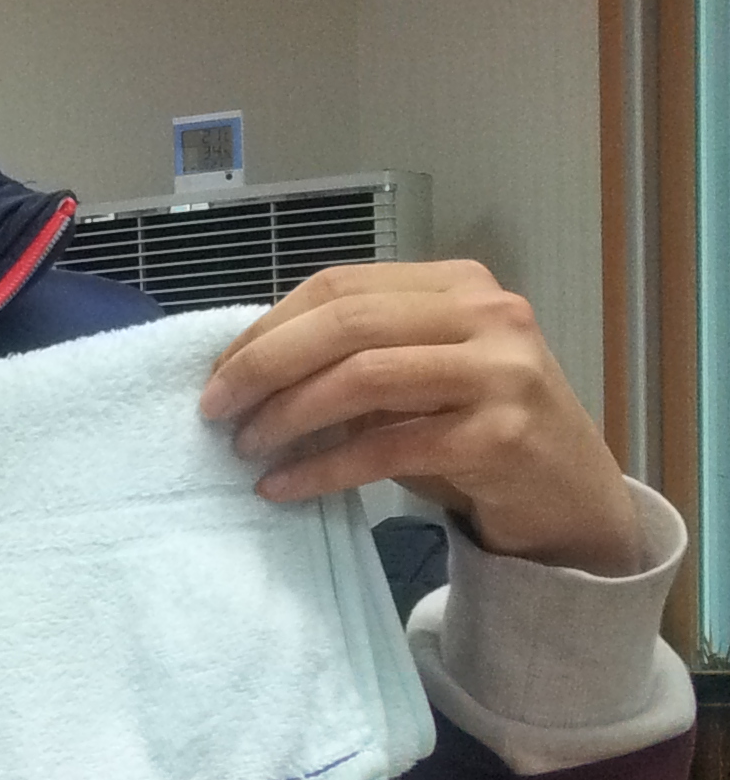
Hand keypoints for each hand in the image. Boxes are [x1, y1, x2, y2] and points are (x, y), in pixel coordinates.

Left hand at [201, 262, 643, 572]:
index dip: (267, 328)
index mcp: (458, 284)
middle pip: (346, 323)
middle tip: (214, 411)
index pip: (339, 286)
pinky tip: (281, 487)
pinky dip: (320, 469)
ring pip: (363, 377)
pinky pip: (385, 447)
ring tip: (246, 447)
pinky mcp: (500, 436)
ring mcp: (500, 372)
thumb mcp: (417, 377)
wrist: (566, 495)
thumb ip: (353, 357)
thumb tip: (244, 371)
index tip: (217, 372)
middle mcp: (486, 315)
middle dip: (264, 367)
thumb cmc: (476, 430)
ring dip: (286, 416)